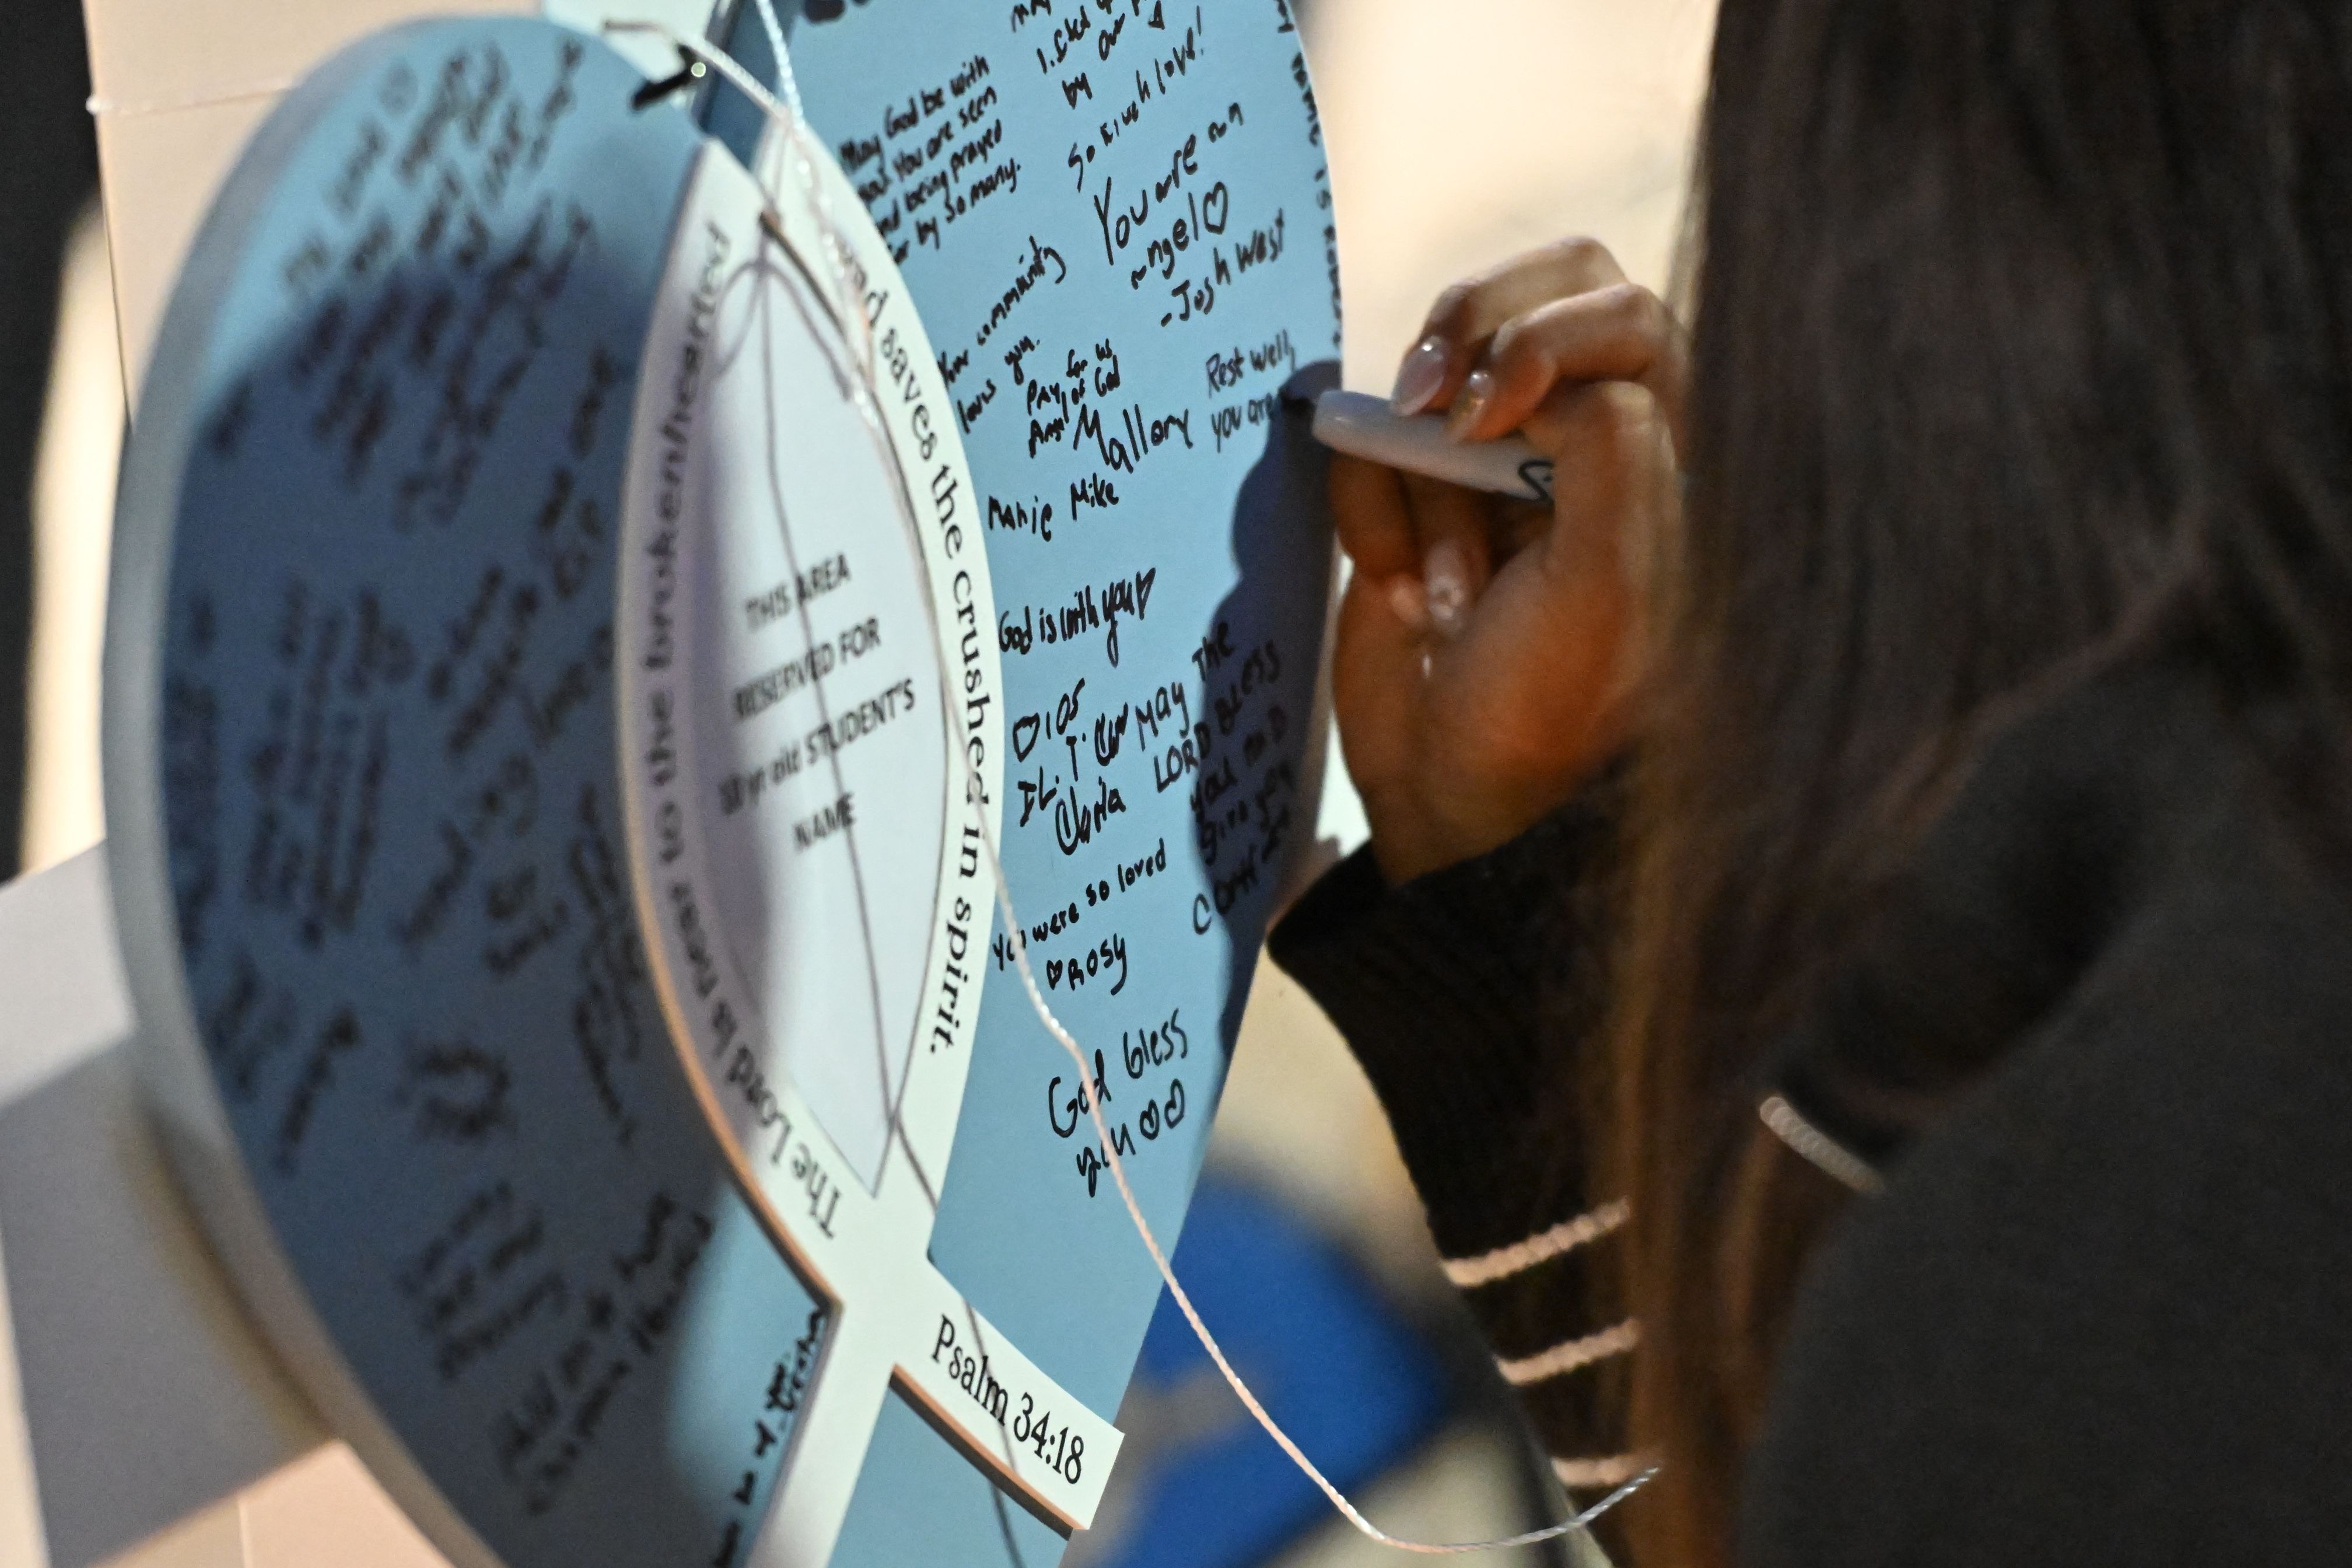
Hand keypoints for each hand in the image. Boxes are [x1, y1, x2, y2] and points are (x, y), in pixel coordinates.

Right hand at [1332, 238, 1685, 883]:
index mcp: (1663, 451)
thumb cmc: (1554, 705)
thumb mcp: (1609, 578)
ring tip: (1442, 590)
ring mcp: (1489, 467)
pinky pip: (1366, 448)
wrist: (1457, 798)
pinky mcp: (1410, 501)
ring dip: (1418, 485)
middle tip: (1433, 401)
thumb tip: (1535, 368)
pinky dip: (1370, 519)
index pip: (1621, 311)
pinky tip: (1406, 601)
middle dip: (1467, 337)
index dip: (1547, 332)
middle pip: (1530, 295)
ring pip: (1429, 385)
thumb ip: (1609, 442)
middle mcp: (1581, 440)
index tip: (1495, 412)